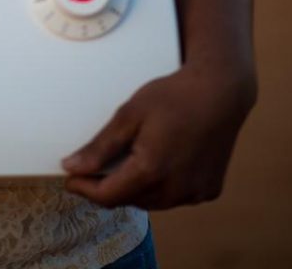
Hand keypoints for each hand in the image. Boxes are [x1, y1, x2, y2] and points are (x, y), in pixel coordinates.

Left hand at [61, 64, 255, 209]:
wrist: (221, 91)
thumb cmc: (174, 96)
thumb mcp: (130, 114)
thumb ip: (101, 146)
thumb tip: (72, 167)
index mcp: (151, 171)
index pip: (108, 196)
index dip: (85, 189)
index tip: (70, 178)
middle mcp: (174, 190)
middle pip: (129, 199)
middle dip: (109, 186)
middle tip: (95, 165)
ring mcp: (194, 193)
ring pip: (152, 201)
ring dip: (135, 188)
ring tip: (128, 160)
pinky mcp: (209, 190)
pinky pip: (175, 197)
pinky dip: (161, 186)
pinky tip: (160, 162)